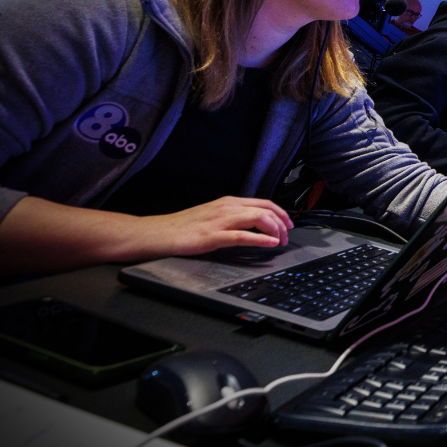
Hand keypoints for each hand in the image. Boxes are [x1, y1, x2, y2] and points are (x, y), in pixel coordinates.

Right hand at [141, 196, 293, 254]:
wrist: (157, 233)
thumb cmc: (182, 227)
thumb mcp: (212, 216)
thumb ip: (232, 217)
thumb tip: (253, 224)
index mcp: (228, 202)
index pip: (264, 203)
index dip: (281, 213)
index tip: (289, 224)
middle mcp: (227, 207)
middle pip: (266, 209)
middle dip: (282, 222)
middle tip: (287, 236)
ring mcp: (220, 221)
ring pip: (258, 218)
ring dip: (275, 230)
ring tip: (280, 241)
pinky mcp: (212, 236)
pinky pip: (242, 236)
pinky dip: (260, 239)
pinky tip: (269, 244)